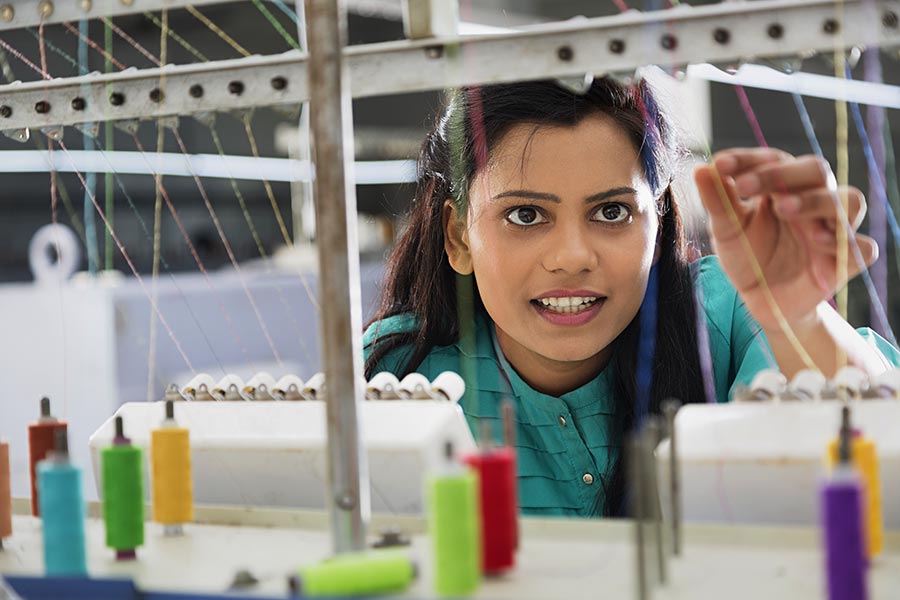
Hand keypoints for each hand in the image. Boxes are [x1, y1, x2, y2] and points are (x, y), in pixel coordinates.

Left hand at [693, 147, 876, 332]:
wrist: (760, 300)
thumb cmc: (747, 256)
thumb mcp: (726, 230)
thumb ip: (718, 201)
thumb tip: (701, 169)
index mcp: (782, 186)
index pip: (773, 159)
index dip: (748, 159)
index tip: (720, 165)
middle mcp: (812, 200)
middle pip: (816, 169)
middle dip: (782, 174)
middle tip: (745, 187)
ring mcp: (832, 229)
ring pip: (849, 200)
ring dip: (817, 201)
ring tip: (783, 209)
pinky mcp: (845, 261)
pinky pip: (863, 247)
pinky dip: (845, 242)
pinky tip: (818, 242)